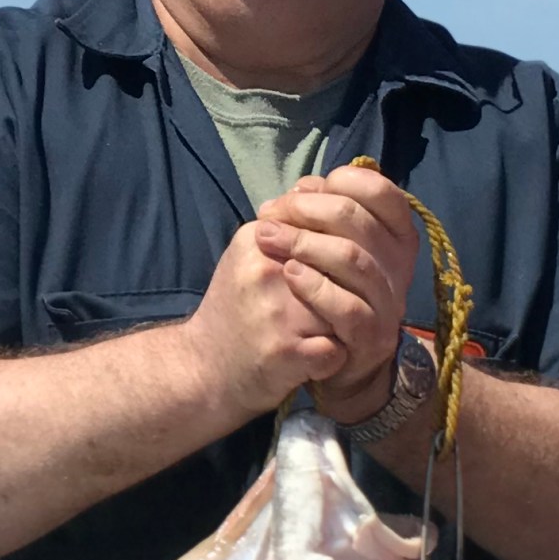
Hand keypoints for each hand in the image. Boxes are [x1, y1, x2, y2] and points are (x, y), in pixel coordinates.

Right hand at [180, 219, 349, 422]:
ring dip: (347, 324)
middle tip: (346, 305)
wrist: (204, 368)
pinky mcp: (286, 353)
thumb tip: (324, 191)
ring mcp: (277, 313)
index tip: (340, 274)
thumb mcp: (251, 258)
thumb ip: (287, 229)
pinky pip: (338, 351)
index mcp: (259, 240)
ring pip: (347, 306)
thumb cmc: (237, 310)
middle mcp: (266, 270)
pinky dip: (337, 360)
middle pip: (343, 265)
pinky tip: (319, 360)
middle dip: (354, 288)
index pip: (326, 229)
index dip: (345, 252)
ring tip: (330, 332)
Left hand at [251, 166, 420, 422]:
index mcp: (394, 239)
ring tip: (267, 240)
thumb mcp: (321, 247)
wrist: (314, 358)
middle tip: (270, 216)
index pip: (384, 194)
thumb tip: (304, 186)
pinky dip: (314, 287)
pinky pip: (349, 308)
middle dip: (308, 210)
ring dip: (304, 243)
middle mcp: (399, 270)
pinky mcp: (371, 339)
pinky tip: (287, 274)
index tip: (302, 192)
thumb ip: (321, 215)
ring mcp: (389, 306)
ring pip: (354, 260)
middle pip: (359, 220)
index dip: (343, 183)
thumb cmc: (313, 294)